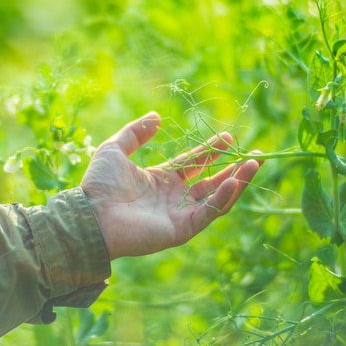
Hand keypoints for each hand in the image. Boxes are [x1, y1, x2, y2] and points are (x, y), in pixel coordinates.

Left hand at [81, 112, 261, 259]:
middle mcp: (173, 198)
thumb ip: (136, 132)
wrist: (90, 215)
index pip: (193, 164)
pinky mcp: (181, 229)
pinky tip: (235, 181)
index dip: (211, 151)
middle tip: (254, 153)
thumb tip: (157, 116)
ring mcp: (179, 215)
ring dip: (237, 181)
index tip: (227, 137)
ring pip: (216, 198)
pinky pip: (208, 213)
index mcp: (161, 180)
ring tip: (254, 163)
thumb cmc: (99, 184)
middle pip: (211, 182)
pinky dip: (223, 198)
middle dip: (233, 168)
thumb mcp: (115, 148)